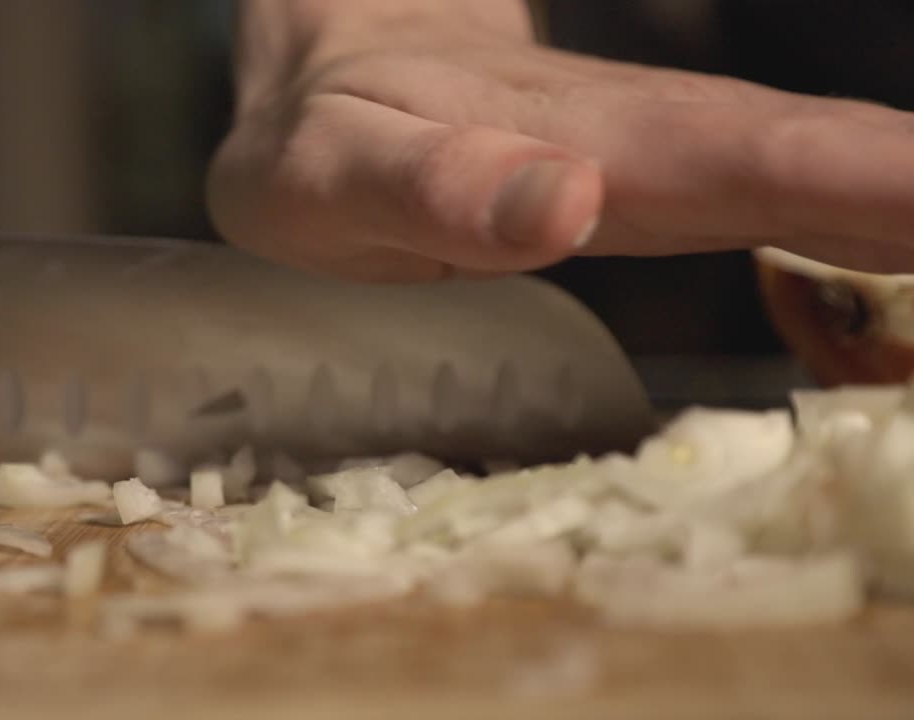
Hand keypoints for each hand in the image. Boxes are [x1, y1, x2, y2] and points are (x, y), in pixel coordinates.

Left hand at [208, 0, 913, 280]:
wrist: (328, 71)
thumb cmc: (327, 139)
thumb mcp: (340, 170)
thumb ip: (444, 185)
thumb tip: (568, 200)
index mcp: (561, 138)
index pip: (731, 156)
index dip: (844, 182)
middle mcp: (627, 139)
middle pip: (791, 154)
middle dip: (900, 189)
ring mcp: (643, 154)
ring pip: (791, 164)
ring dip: (893, 198)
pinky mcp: (642, 176)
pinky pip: (762, 190)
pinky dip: (850, 213)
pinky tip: (904, 244)